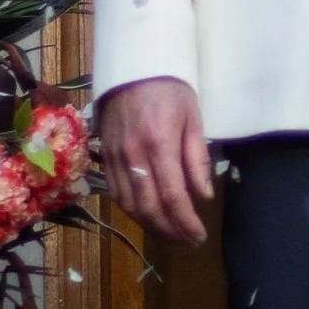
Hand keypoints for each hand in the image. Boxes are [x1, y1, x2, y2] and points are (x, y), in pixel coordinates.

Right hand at [98, 78, 213, 244]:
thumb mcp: (193, 118)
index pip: (172, 196)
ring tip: (171, 234)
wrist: (132, 66)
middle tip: (187, 241)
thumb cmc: (170, 89)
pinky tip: (148, 215)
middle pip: (149, 207)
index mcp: (159, 144)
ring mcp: (115, 157)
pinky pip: (116, 193)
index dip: (185, 222)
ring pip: (129, 205)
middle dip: (170, 230)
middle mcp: (133, 155)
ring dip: (151, 225)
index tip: (199, 235)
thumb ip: (196, 159)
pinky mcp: (105, 156)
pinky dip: (133, 210)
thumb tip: (203, 196)